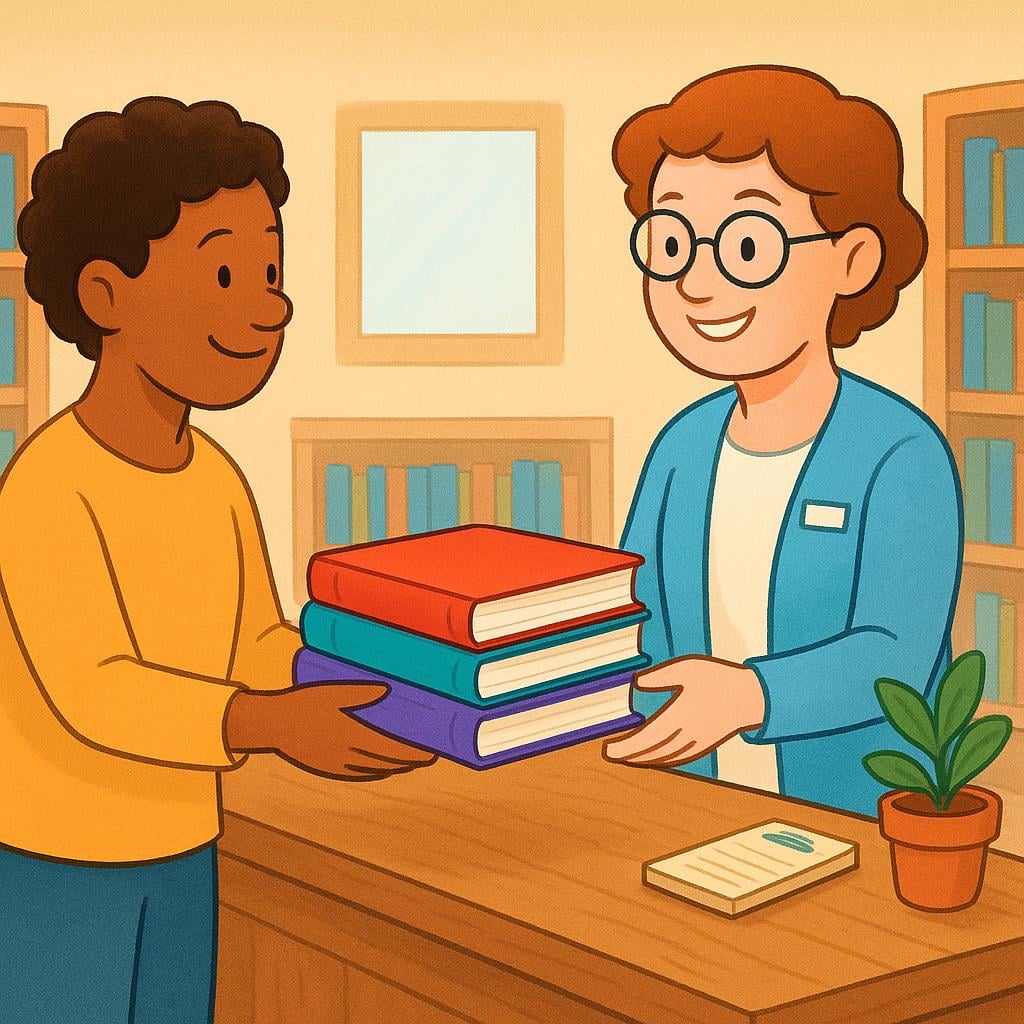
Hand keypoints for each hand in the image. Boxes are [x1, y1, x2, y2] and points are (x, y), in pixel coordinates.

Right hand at [226, 683, 436, 781]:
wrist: (271, 725)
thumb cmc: (302, 704)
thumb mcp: (332, 692)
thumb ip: (360, 692)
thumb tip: (386, 689)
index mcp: (352, 735)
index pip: (391, 749)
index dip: (413, 753)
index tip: (431, 752)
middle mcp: (348, 755)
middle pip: (387, 763)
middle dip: (409, 761)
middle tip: (428, 757)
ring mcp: (338, 764)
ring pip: (374, 770)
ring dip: (395, 768)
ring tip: (409, 762)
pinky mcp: (329, 767)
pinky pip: (359, 774)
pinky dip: (376, 772)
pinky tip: (381, 768)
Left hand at [603, 656, 764, 767]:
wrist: (751, 697)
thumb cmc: (719, 679)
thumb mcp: (686, 669)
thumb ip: (659, 677)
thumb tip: (636, 682)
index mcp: (679, 717)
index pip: (646, 739)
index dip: (625, 748)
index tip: (608, 749)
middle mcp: (686, 735)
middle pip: (652, 752)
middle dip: (629, 755)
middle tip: (611, 754)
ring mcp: (696, 743)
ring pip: (665, 758)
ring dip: (644, 759)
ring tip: (627, 757)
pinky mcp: (704, 744)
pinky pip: (678, 758)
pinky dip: (661, 760)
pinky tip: (654, 757)